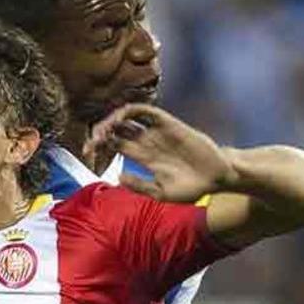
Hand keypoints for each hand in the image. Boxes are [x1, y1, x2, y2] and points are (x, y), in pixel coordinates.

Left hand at [86, 104, 236, 203]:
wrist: (216, 177)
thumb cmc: (192, 188)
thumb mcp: (161, 193)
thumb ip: (140, 186)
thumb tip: (118, 176)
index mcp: (143, 157)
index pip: (115, 144)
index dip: (99, 145)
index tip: (87, 152)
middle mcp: (147, 141)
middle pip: (117, 129)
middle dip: (101, 132)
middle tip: (91, 142)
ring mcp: (156, 131)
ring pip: (127, 117)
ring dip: (112, 120)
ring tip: (102, 130)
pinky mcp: (168, 124)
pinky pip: (146, 111)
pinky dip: (131, 110)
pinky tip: (120, 118)